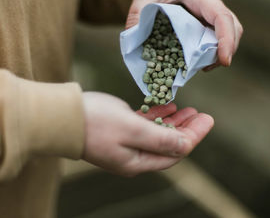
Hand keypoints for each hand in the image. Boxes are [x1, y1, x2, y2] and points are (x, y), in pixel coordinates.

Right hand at [82, 92, 213, 175]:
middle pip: (168, 145)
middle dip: (187, 130)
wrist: (62, 117)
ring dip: (173, 122)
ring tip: (188, 109)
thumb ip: (160, 139)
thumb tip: (186, 146)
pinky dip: (156, 117)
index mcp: (137, 161)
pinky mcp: (117, 133)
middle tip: (201, 114)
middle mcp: (133, 157)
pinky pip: (144, 127)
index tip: (208, 119)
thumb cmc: (95, 122)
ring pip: (157, 135)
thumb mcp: (132, 129)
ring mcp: (124, 145)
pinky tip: (165, 107)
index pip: (175, 152)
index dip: (194, 136)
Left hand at [126, 0, 242, 68]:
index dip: (226, 39)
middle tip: (207, 68)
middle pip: (233, 26)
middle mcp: (210, 3)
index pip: (221, 16)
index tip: (224, 60)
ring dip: (219, 51)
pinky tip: (196, 61)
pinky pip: (215, 35)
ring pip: (228, 31)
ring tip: (201, 67)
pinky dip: (210, 49)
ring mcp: (209, 11)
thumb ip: (137, 17)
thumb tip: (133, 43)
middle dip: (227, 49)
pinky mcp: (205, 19)